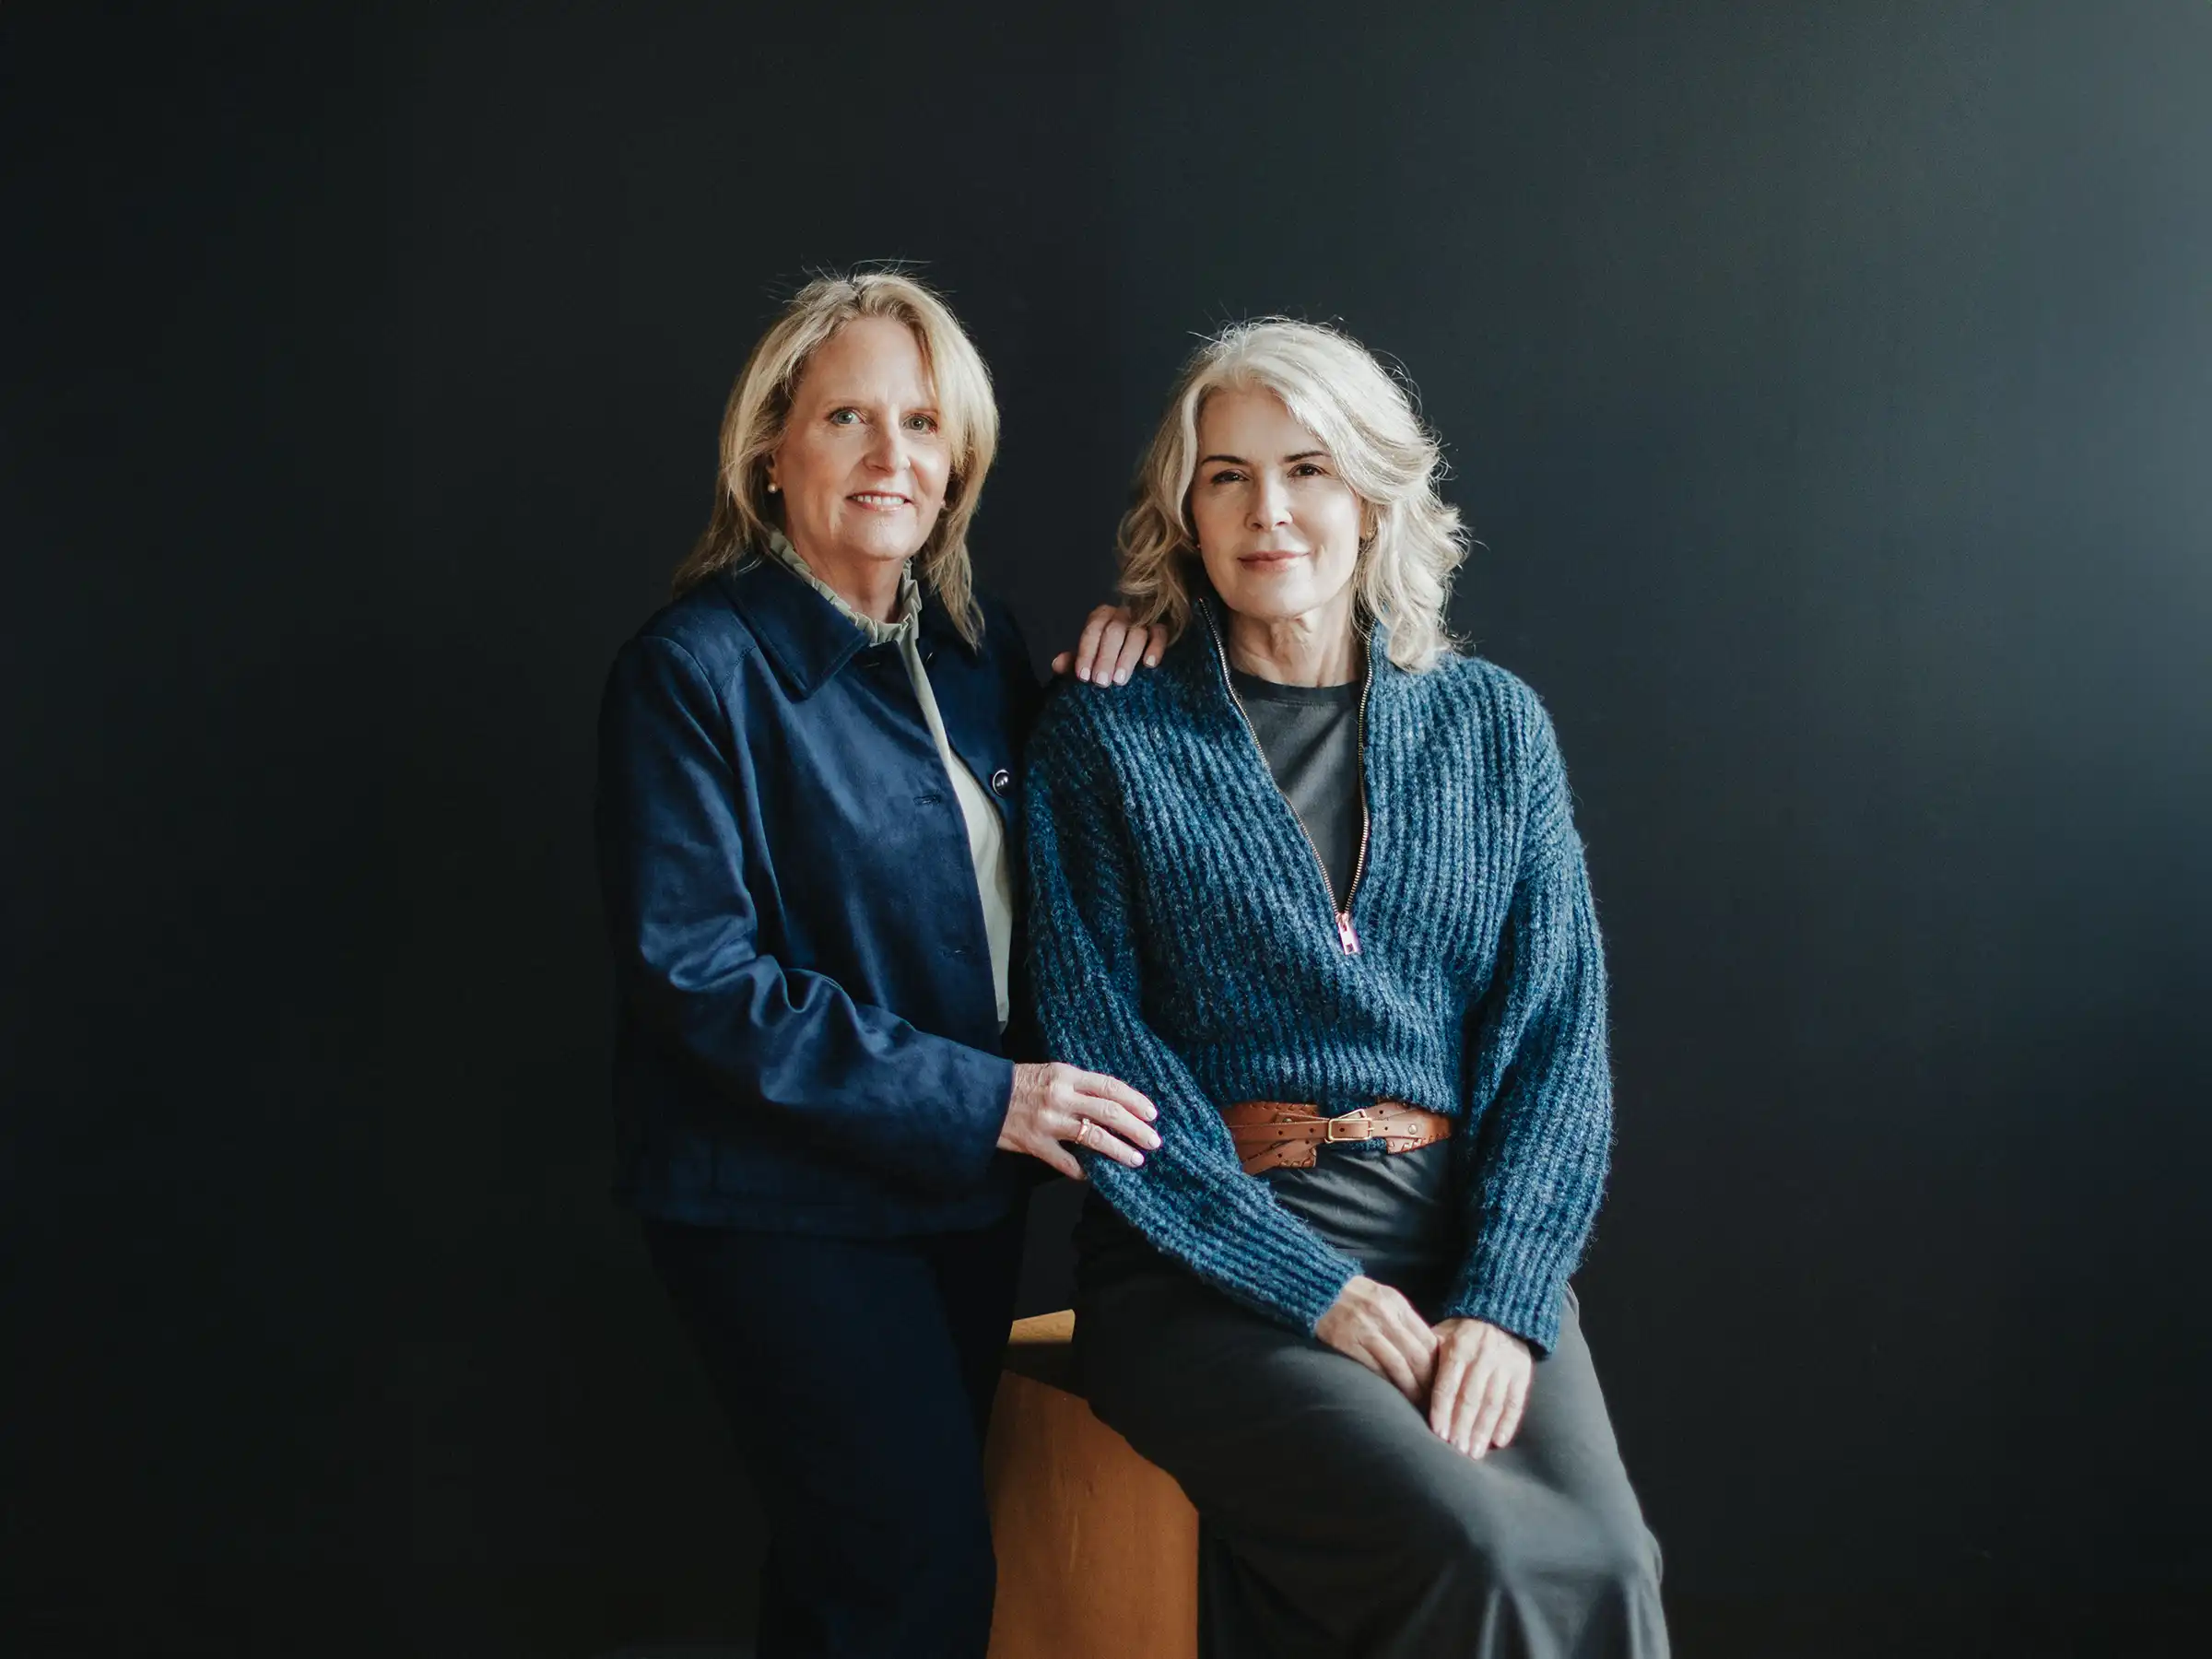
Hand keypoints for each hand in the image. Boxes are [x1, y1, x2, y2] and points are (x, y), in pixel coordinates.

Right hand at [1000, 1062, 1160, 1180]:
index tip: (1152, 1114)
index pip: (1110, 1087)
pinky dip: (1083, 1171)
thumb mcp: (1052, 1074)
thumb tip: (1114, 1103)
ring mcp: (1049, 1122)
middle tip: (1153, 1141)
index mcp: (1067, 1076)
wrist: (981, 1097)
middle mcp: (1061, 1097)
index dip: (1135, 1101)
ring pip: (1094, 1137)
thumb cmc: (1020, 1084)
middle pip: (1109, 1112)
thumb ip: (1080, 1086)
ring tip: (1136, 1159)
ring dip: (1119, 1150)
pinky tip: (1094, 1176)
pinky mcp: (1036, 1144)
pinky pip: (1066, 1162)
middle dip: (1136, 1128)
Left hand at [1050, 605, 1161, 685]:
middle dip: (1106, 657)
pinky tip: (1149, 664)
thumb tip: (1057, 664)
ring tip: (1120, 681)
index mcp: (1102, 617)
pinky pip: (1160, 634)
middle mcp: (1122, 614)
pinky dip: (1155, 647)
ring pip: (1136, 633)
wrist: (1138, 663)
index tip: (1083, 676)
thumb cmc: (1110, 661)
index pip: (1093, 629)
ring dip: (1127, 657)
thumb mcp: (1090, 661)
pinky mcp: (1163, 629)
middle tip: (1101, 683)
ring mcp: (1144, 620)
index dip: (1087, 652)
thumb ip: (1074, 662)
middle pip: (1114, 630)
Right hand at [1315, 1276, 1438, 1405]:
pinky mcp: (1346, 1342)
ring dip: (1411, 1390)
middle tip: (1433, 1401)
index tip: (1441, 1382)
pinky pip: (1374, 1370)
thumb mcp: (1382, 1298)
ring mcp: (1364, 1329)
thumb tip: (1427, 1352)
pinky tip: (1393, 1397)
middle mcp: (1383, 1314)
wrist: (1314, 1288)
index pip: (1428, 1339)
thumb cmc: (1352, 1297)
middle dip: (1428, 1382)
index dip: (1437, 1366)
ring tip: (1417, 1404)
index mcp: (1395, 1302)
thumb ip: (1403, 1320)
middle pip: (1417, 1356)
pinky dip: (1387, 1386)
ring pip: (1399, 1367)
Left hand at [1427, 1317, 1532, 1458]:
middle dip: (1463, 1425)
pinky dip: (1508, 1423)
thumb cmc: (1462, 1332)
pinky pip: (1516, 1401)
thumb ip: (1427, 1357)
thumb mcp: (1442, 1335)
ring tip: (1474, 1452)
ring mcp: (1506, 1364)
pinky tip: (1499, 1441)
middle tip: (1456, 1450)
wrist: (1501, 1314)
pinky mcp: (1523, 1372)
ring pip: (1494, 1402)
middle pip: (1471, 1396)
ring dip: (1483, 1430)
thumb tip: (1406, 1383)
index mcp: (1459, 1346)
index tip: (1438, 1433)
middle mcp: (1484, 1355)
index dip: (1442, 1409)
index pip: (1448, 1383)